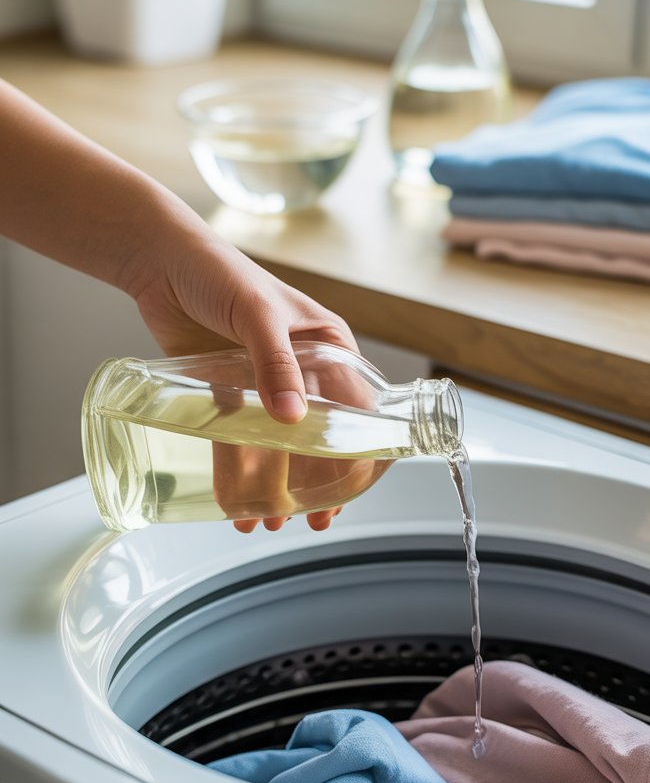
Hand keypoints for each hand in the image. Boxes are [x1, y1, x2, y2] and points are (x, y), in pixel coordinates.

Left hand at [126, 210, 359, 532]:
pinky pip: (239, 439)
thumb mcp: (257, 314)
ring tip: (269, 521)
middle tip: (312, 519)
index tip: (349, 490)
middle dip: (317, 481)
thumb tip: (293, 418)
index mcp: (327, 345)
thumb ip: (275, 364)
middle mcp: (302, 367)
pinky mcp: (228, 391)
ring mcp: (264, 382)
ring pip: (279, 445)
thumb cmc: (219, 271)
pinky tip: (235, 503)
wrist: (159, 261)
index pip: (355, 406)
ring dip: (276, 485)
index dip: (356, 451)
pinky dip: (239, 472)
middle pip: (319, 435)